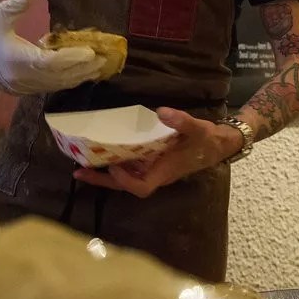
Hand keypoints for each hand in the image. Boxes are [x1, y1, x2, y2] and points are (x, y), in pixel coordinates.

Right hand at [0, 0, 105, 94]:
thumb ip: (16, 2)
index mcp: (15, 60)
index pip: (50, 63)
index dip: (72, 58)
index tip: (90, 52)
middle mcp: (21, 78)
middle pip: (58, 78)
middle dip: (83, 69)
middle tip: (104, 59)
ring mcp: (23, 88)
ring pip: (56, 85)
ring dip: (78, 77)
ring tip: (98, 67)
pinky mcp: (24, 91)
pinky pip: (50, 88)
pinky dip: (67, 81)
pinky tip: (81, 73)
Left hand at [73, 107, 242, 197]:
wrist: (219, 144)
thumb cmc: (208, 141)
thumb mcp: (197, 129)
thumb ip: (181, 121)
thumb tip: (161, 112)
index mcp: (165, 172)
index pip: (142, 187)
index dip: (125, 180)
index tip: (113, 166)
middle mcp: (156, 174)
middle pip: (125, 185)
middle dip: (103, 180)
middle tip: (79, 171)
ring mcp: (154, 169)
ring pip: (126, 177)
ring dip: (105, 172)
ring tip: (82, 163)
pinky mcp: (153, 162)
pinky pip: (130, 167)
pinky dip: (116, 162)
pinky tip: (103, 153)